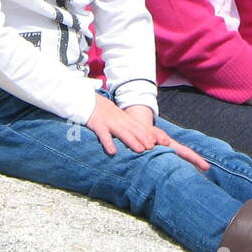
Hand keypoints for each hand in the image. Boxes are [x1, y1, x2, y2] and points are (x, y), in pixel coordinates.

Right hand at [86, 99, 209, 171]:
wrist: (87, 99)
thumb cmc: (104, 112)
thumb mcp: (118, 119)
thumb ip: (129, 128)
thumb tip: (142, 142)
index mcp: (126, 120)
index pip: (141, 128)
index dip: (152, 135)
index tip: (164, 143)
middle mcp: (120, 121)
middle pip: (135, 130)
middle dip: (146, 139)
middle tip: (155, 149)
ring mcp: (109, 122)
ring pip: (122, 132)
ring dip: (132, 141)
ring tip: (141, 150)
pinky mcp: (97, 125)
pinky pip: (103, 135)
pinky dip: (108, 143)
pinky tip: (113, 152)